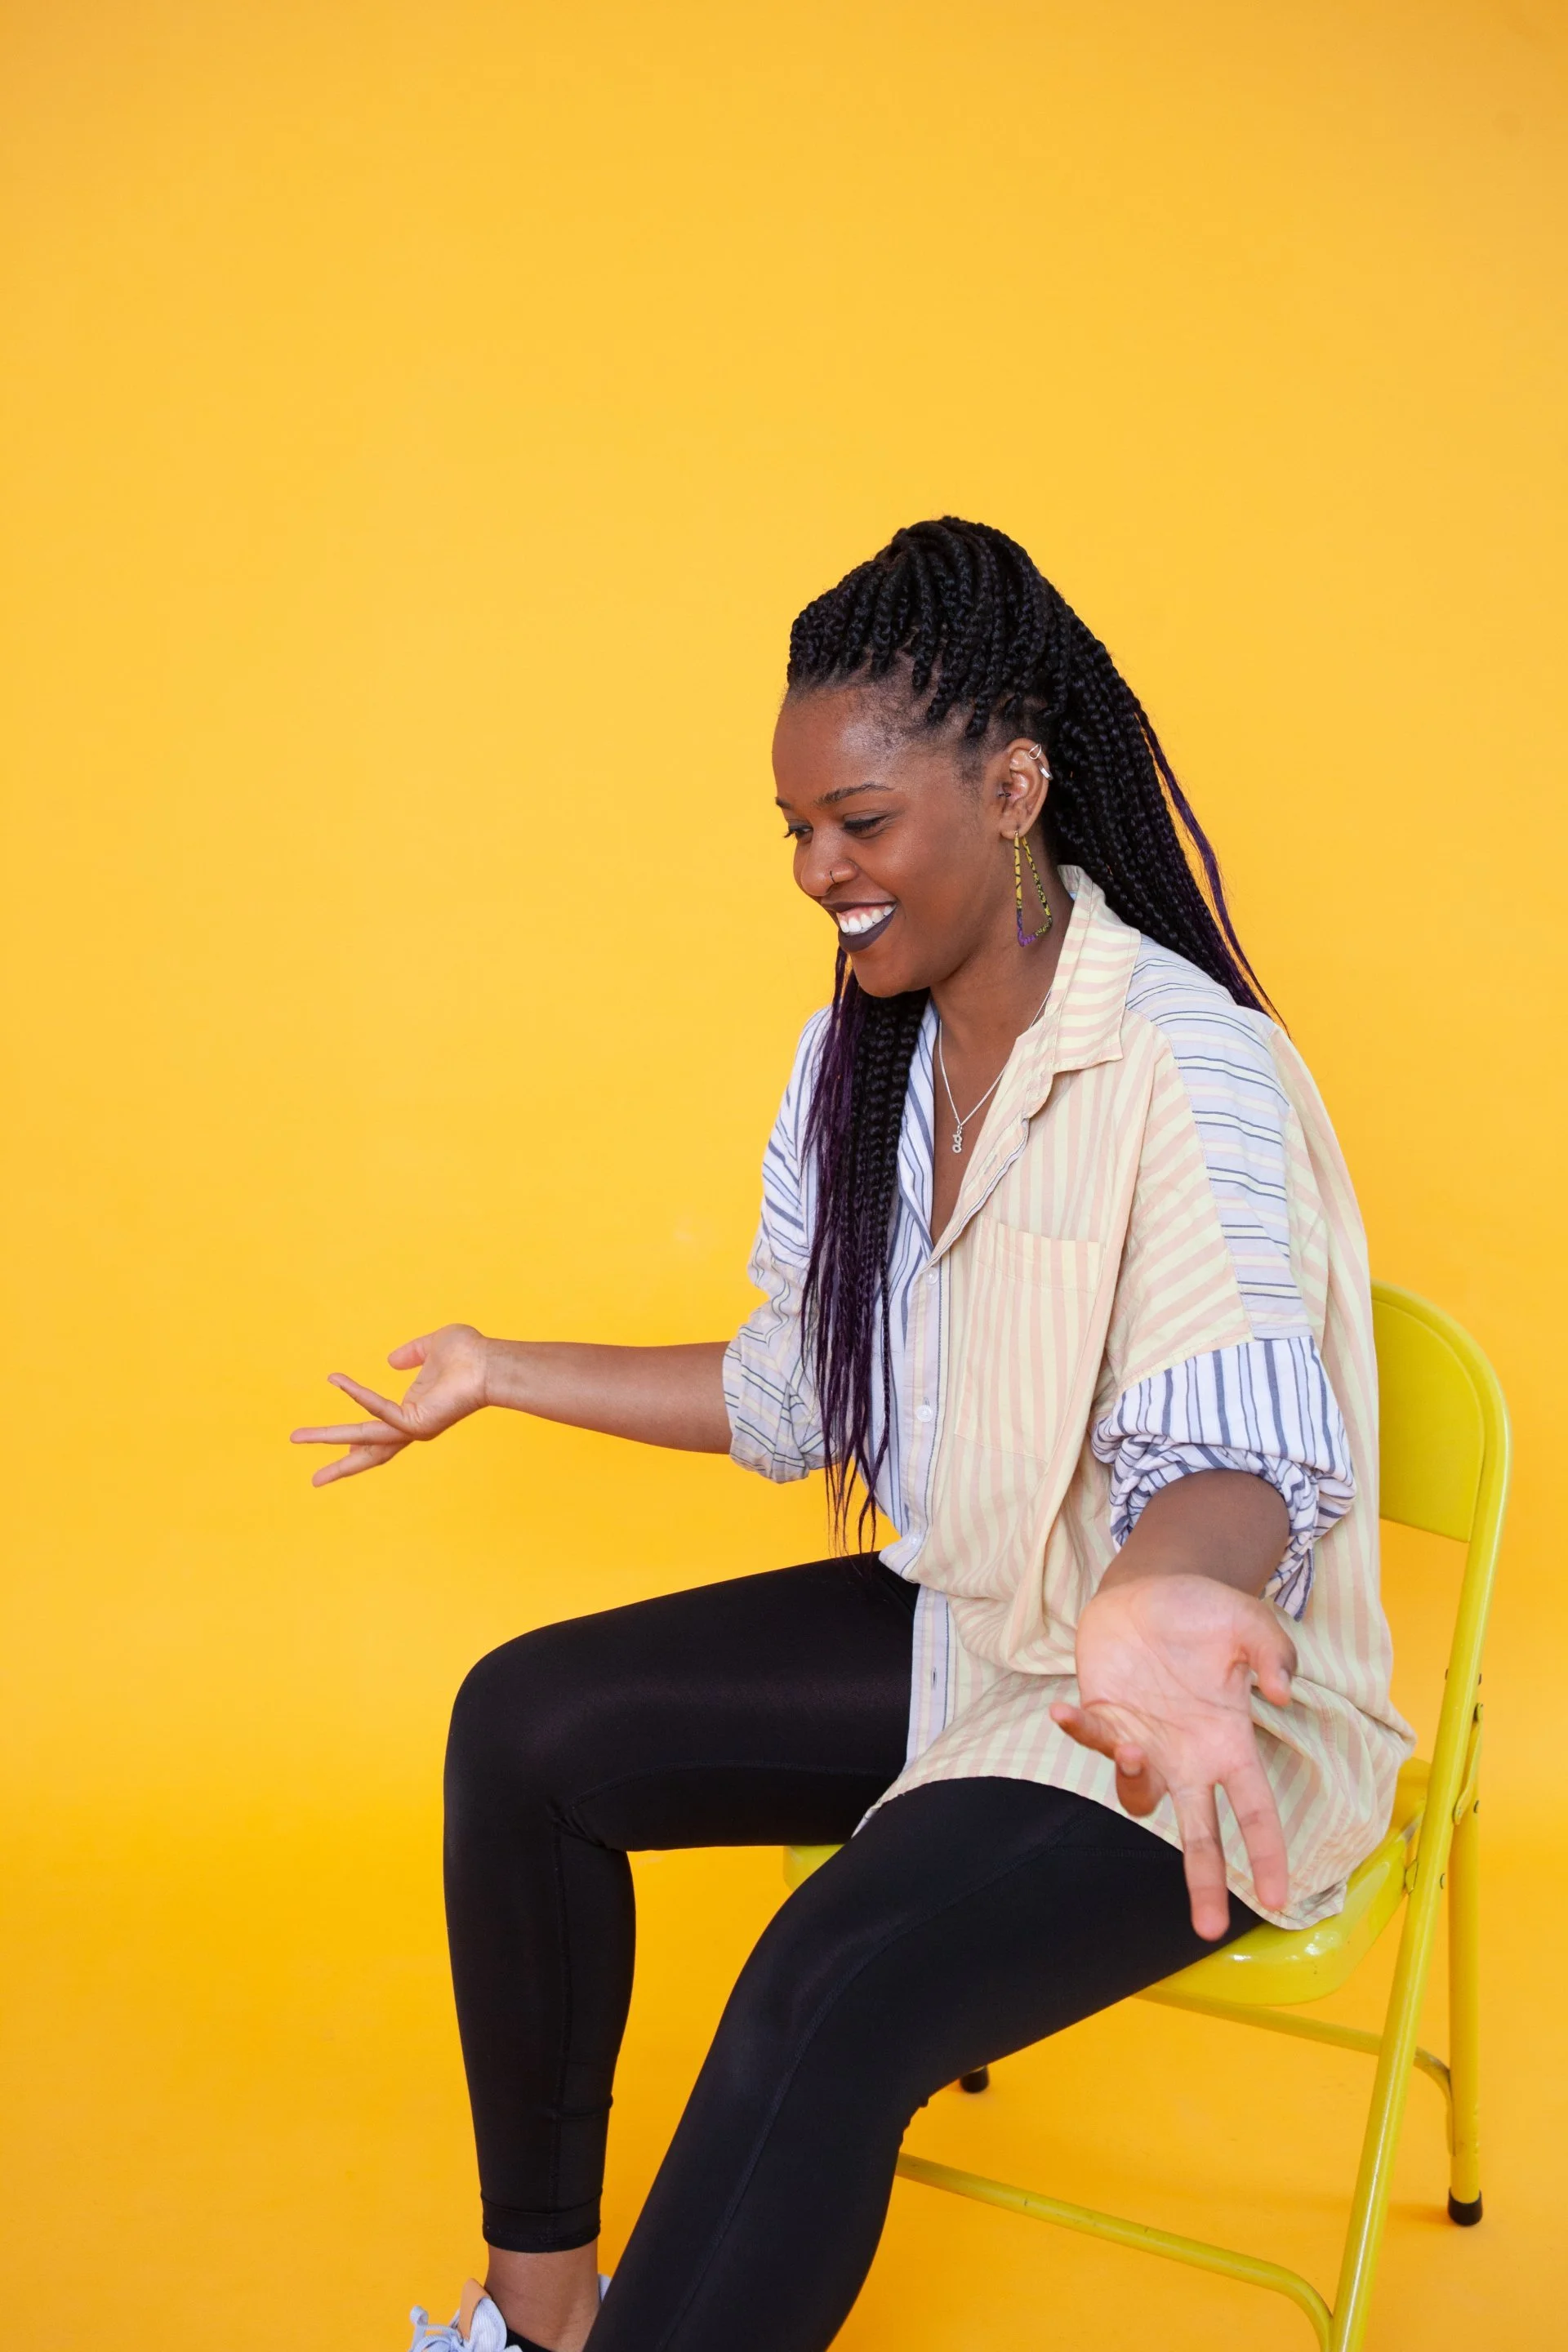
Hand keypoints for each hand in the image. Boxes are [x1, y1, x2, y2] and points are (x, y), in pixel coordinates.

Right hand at [290, 1323, 490, 1485]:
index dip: (359, 1443)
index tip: (342, 1450)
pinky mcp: (415, 1422)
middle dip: (339, 1465)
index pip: (380, 1433)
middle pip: (368, 1452)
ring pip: (362, 1438)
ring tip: (295, 1437)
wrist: (490, 1361)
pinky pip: (378, 1410)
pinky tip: (337, 1380)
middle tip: (314, 1482)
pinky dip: (357, 1395)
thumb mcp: (432, 1347)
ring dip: (327, 1437)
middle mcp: (411, 1426)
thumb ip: (411, 1353)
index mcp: (414, 1412)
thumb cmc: (469, 1355)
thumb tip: (391, 1360)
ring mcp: (413, 1428)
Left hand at [1050, 1573, 1296, 1938]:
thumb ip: (1276, 1654)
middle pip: (1201, 1834)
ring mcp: (1144, 1742)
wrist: (1151, 1590)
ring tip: (1134, 1748)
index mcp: (1230, 1743)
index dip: (1268, 1853)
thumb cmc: (1206, 1612)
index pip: (1256, 1810)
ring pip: (1139, 1794)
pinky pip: (1090, 1738)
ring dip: (1134, 1779)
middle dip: (1206, 1881)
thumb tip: (1280, 1693)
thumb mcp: (1250, 1622)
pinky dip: (1076, 1730)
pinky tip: (1062, 1710)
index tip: (1279, 1899)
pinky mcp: (1104, 1716)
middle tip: (1209, 1929)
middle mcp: (1188, 1757)